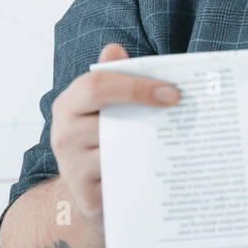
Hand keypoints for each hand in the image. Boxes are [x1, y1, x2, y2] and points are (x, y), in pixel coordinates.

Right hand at [49, 42, 179, 233]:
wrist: (93, 195)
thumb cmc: (107, 140)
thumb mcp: (109, 108)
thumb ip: (114, 79)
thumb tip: (114, 50)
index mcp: (69, 105)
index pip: (96, 85)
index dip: (135, 86)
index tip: (172, 93)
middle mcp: (63, 134)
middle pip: (109, 119)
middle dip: (150, 115)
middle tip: (184, 114)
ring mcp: (72, 168)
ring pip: (120, 151)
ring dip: (152, 145)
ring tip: (179, 140)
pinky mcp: (87, 198)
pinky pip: (123, 181)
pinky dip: (146, 173)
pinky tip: (167, 169)